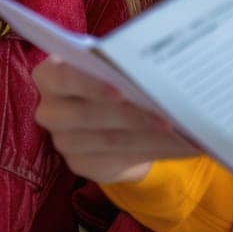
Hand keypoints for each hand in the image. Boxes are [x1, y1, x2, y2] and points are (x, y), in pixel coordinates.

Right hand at [32, 59, 197, 183]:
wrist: (105, 116)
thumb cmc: (109, 77)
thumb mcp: (111, 66)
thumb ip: (122, 66)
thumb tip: (161, 67)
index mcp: (50, 75)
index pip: (63, 78)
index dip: (91, 85)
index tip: (122, 90)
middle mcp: (50, 110)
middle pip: (87, 115)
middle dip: (130, 116)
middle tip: (167, 118)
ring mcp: (62, 142)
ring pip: (109, 140)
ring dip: (150, 137)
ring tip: (183, 132)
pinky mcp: (81, 164)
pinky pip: (121, 158)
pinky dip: (155, 151)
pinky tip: (181, 146)